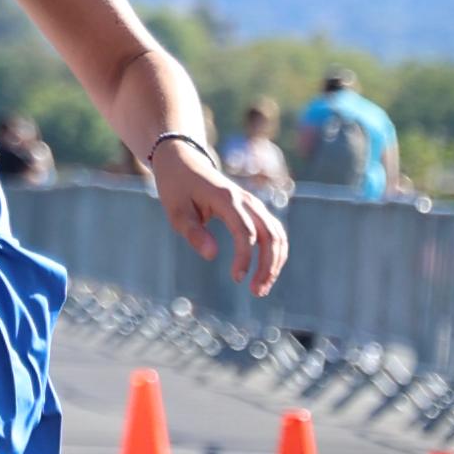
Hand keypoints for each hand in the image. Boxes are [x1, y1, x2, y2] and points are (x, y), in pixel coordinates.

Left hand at [152, 135, 283, 296]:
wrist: (183, 161)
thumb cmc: (177, 188)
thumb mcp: (176, 211)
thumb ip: (193, 233)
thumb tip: (212, 257)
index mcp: (226, 199)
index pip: (246, 233)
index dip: (244, 258)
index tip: (236, 279)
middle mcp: (246, 200)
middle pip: (271, 234)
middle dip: (268, 265)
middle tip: (257, 292)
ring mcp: (252, 203)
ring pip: (277, 234)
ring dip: (275, 262)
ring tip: (261, 288)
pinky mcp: (253, 209)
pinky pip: (273, 231)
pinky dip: (274, 251)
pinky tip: (265, 271)